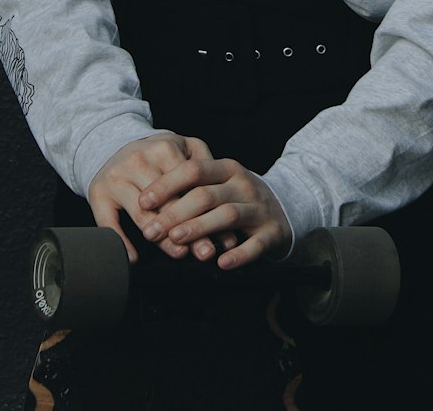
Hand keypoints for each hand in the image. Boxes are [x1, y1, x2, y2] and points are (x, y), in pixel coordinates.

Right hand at [87, 134, 241, 263]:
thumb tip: (224, 201)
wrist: (111, 145)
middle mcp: (137, 160)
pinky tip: (135, 258)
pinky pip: (108, 222)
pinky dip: (122, 243)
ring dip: (162, 240)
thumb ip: (204, 166)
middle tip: (205, 251)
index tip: (222, 235)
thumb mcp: (182, 147)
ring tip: (180, 254)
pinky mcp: (98, 193)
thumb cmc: (155, 154)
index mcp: (163, 148)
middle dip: (188, 229)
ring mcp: (116, 177)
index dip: (205, 211)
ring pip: (141, 214)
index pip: (188, 184)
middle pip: (166, 202)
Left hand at [137, 148, 292, 270]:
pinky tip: (221, 263)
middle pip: (205, 195)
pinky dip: (238, 254)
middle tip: (151, 230)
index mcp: (227, 168)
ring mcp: (259, 208)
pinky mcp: (272, 232)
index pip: (193, 169)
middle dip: (175, 213)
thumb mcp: (220, 183)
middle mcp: (243, 185)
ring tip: (176, 240)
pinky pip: (255, 244)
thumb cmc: (240, 197)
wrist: (288, 206)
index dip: (167, 184)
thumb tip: (149, 202)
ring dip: (199, 228)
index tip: (144, 201)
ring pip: (227, 215)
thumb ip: (193, 188)